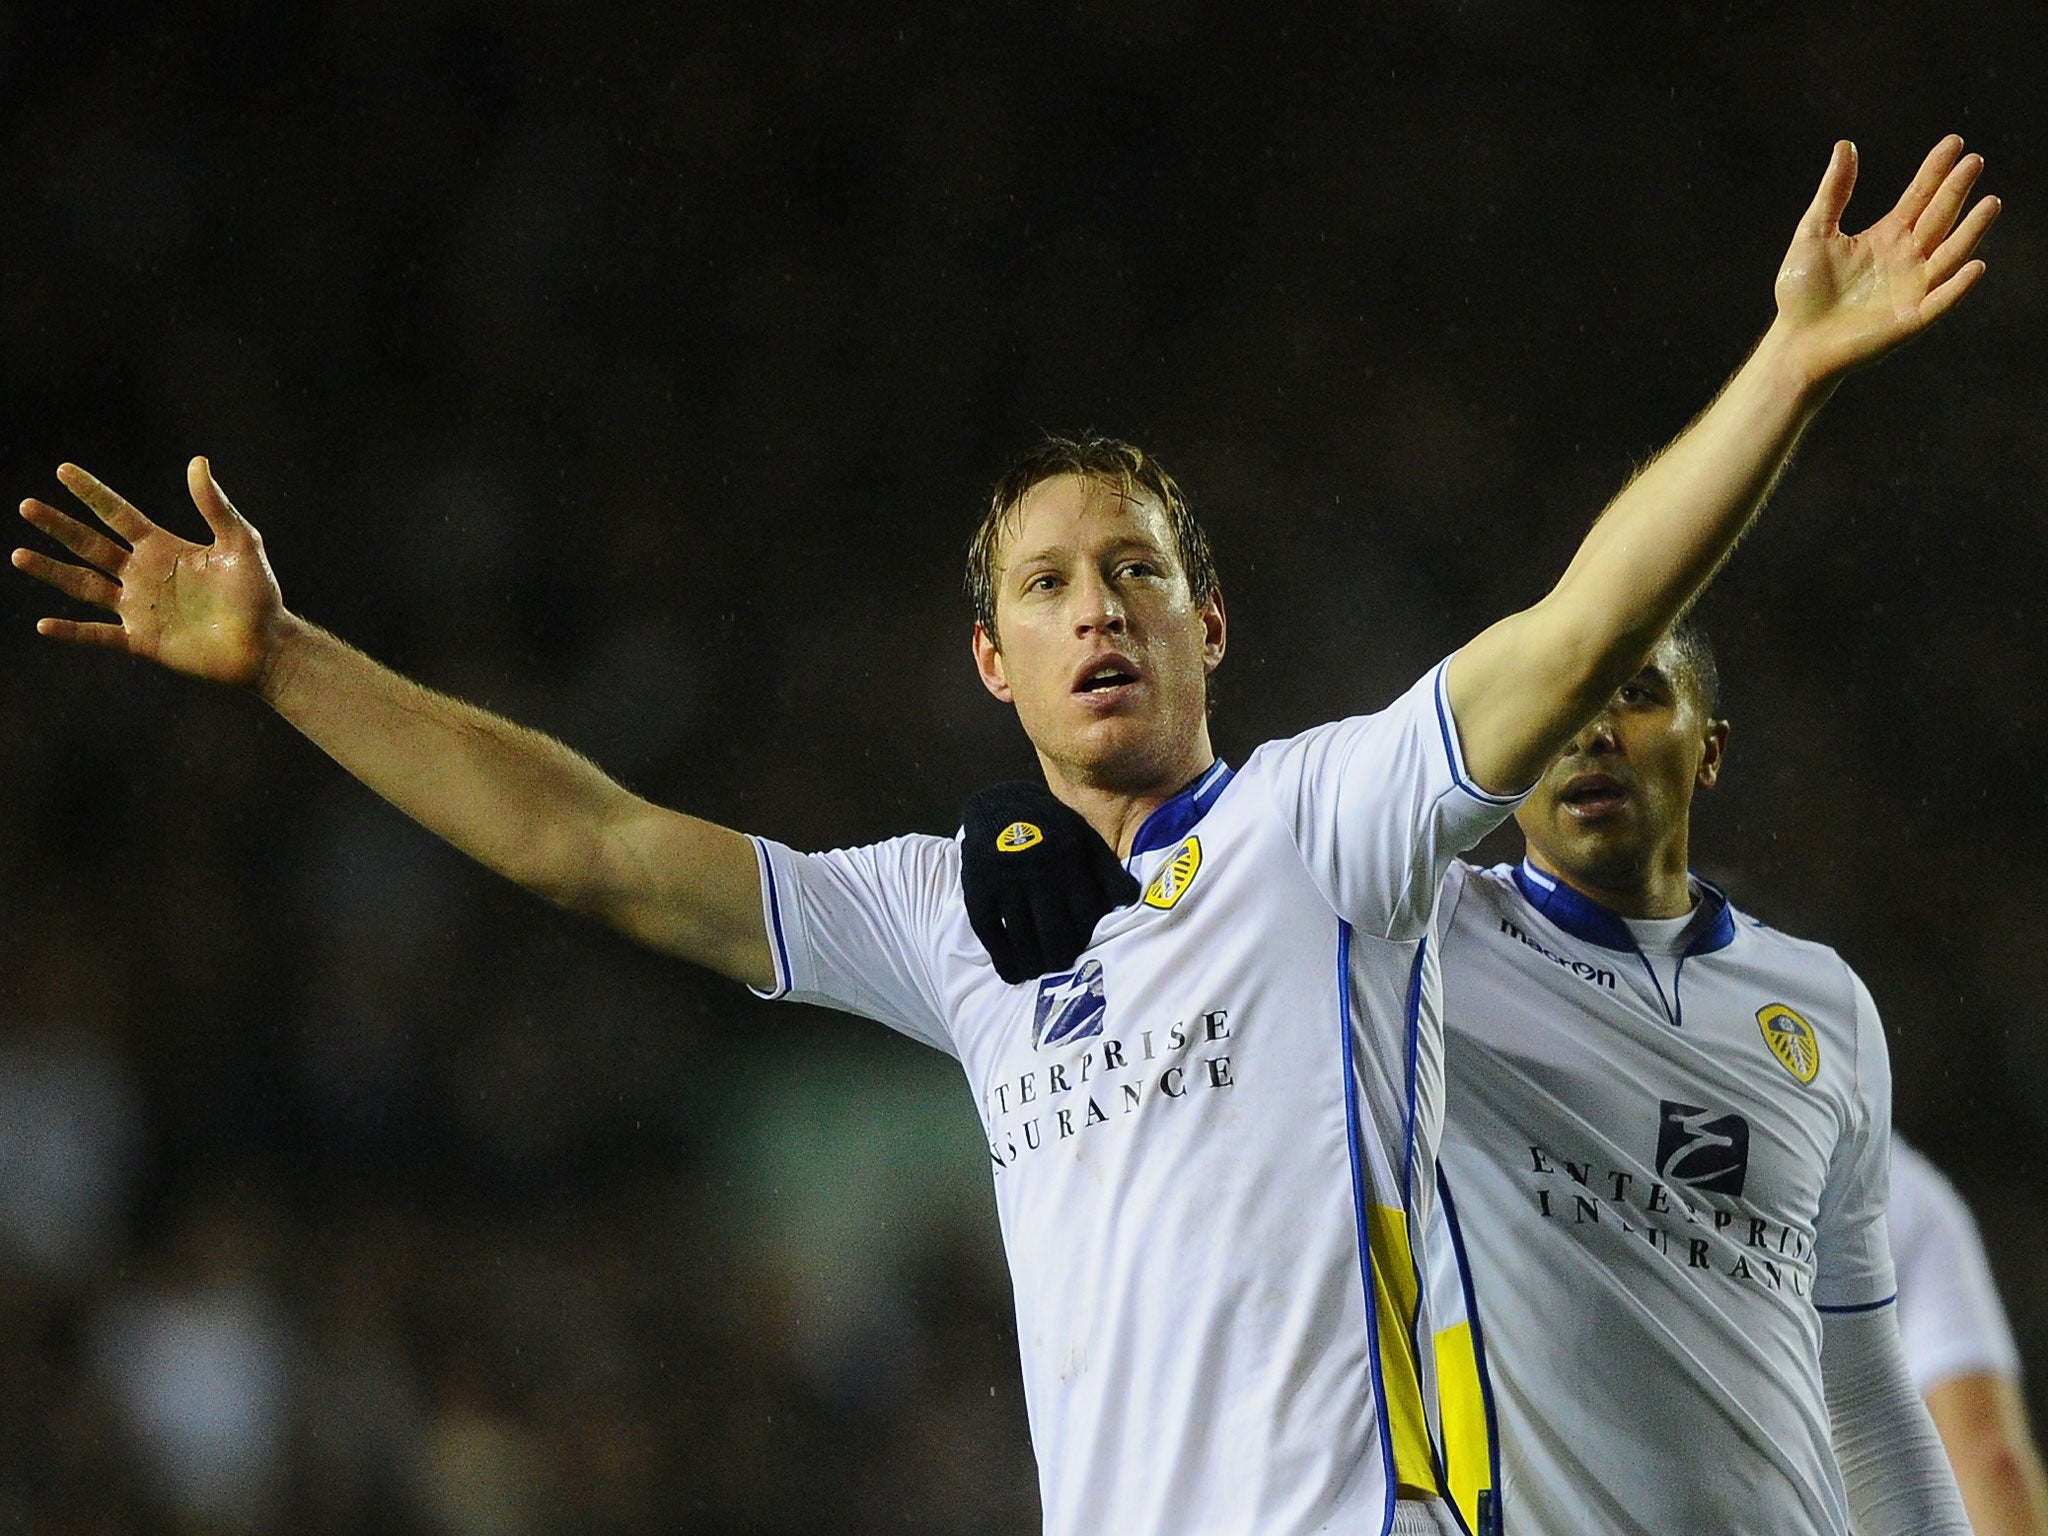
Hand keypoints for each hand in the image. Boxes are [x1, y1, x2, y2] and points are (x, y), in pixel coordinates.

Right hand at [14, 458, 284, 689]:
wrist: (265, 644)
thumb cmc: (258, 593)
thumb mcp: (241, 543)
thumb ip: (216, 506)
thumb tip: (197, 461)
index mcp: (163, 548)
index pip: (118, 514)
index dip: (92, 492)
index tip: (62, 470)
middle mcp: (143, 574)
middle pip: (91, 545)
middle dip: (59, 526)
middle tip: (27, 505)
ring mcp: (139, 608)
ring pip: (85, 585)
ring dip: (52, 571)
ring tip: (18, 554)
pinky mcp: (142, 640)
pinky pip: (100, 635)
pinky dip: (73, 632)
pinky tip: (44, 625)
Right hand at [961, 780, 1138, 984]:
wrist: (1000, 803)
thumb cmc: (1050, 827)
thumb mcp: (1084, 838)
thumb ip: (1107, 870)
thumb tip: (1131, 900)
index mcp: (1069, 859)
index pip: (1084, 912)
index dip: (1086, 938)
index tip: (1085, 952)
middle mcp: (1038, 871)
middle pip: (1053, 929)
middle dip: (1059, 957)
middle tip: (1060, 968)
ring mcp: (1006, 880)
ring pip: (1022, 934)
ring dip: (1032, 962)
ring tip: (1038, 973)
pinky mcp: (978, 887)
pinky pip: (990, 929)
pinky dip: (1001, 956)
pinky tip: (1010, 972)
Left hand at [1773, 135, 1999, 380]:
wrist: (1795, 341)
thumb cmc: (1802, 291)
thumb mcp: (1814, 234)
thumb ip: (1832, 193)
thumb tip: (1845, 145)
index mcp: (1887, 237)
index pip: (1919, 197)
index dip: (1936, 171)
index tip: (1954, 142)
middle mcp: (1907, 258)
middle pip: (1939, 218)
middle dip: (1956, 190)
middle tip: (1974, 161)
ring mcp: (1913, 288)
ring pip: (1950, 254)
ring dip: (1971, 230)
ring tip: (1991, 202)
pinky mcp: (1911, 319)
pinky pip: (1941, 301)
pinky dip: (1958, 286)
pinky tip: (1975, 265)